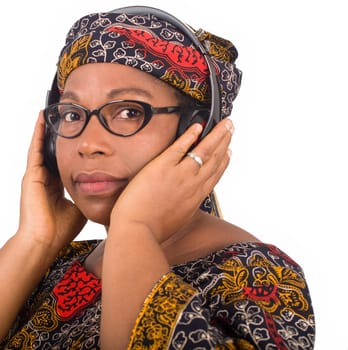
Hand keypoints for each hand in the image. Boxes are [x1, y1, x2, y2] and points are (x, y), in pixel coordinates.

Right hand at [18, 111, 86, 251]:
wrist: (43, 241)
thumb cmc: (60, 230)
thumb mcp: (80, 208)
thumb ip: (87, 196)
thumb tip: (102, 187)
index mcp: (55, 188)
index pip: (63, 162)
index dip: (69, 149)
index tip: (77, 135)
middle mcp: (44, 180)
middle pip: (52, 151)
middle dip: (58, 134)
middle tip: (64, 116)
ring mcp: (35, 176)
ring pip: (42, 146)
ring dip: (46, 128)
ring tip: (51, 110)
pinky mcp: (30, 175)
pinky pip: (35, 148)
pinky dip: (37, 132)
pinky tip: (41, 118)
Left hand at [110, 119, 233, 242]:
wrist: (137, 231)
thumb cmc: (151, 232)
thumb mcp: (175, 222)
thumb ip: (180, 209)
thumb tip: (177, 206)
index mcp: (194, 199)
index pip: (214, 176)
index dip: (223, 162)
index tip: (228, 153)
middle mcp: (192, 185)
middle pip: (214, 160)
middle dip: (224, 142)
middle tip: (230, 129)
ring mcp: (179, 175)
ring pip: (204, 150)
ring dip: (216, 134)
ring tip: (224, 124)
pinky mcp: (162, 167)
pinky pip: (180, 146)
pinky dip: (190, 135)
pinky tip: (197, 126)